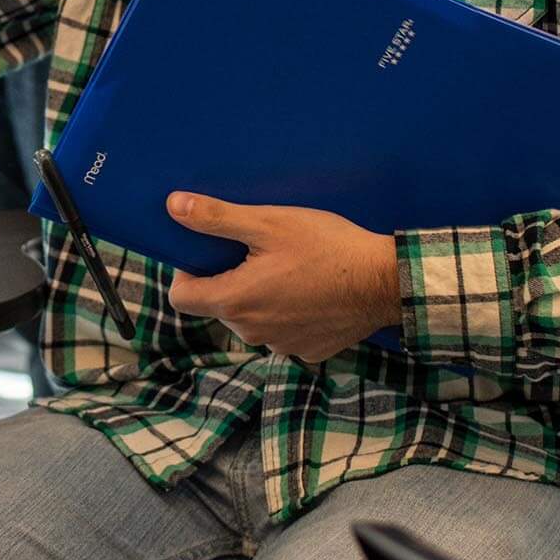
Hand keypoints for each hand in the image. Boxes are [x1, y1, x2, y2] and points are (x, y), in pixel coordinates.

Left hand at [163, 193, 399, 362]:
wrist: (385, 281)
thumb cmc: (326, 247)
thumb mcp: (268, 223)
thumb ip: (217, 218)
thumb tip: (173, 207)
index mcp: (235, 302)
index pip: (181, 298)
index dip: (186, 274)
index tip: (208, 254)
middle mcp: (252, 332)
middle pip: (219, 306)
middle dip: (229, 280)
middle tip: (258, 252)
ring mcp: (282, 345)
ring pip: (253, 320)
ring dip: (260, 298)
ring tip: (289, 269)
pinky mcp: (309, 351)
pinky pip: (284, 331)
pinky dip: (289, 313)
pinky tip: (311, 291)